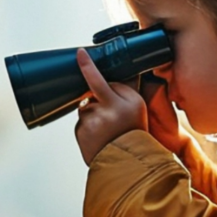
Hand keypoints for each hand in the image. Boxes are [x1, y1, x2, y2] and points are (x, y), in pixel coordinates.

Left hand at [74, 49, 187, 165]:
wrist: (126, 162)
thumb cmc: (134, 132)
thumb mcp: (137, 106)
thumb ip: (123, 88)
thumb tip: (108, 76)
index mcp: (119, 104)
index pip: (98, 80)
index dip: (87, 66)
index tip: (79, 53)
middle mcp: (102, 113)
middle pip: (93, 93)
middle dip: (100, 99)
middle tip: (115, 117)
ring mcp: (88, 123)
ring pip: (86, 107)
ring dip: (94, 113)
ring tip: (107, 128)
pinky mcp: (79, 132)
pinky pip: (81, 120)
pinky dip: (88, 124)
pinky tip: (99, 134)